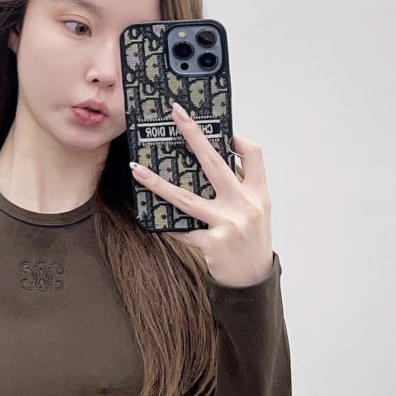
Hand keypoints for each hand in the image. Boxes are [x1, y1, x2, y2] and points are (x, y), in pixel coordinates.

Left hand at [130, 101, 274, 287]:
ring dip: (157, 183)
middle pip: (215, 163)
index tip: (222, 130)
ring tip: (137, 169)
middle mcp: (245, 205)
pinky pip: (182, 229)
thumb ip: (239, 189)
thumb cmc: (250, 242)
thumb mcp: (256, 212)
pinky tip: (152, 219)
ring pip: (186, 198)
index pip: (254, 155)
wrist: (252, 280)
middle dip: (193, 135)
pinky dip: (167, 224)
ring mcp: (228, 224)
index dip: (238, 139)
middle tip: (176, 115)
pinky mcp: (212, 243)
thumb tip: (210, 165)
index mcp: (258, 194)